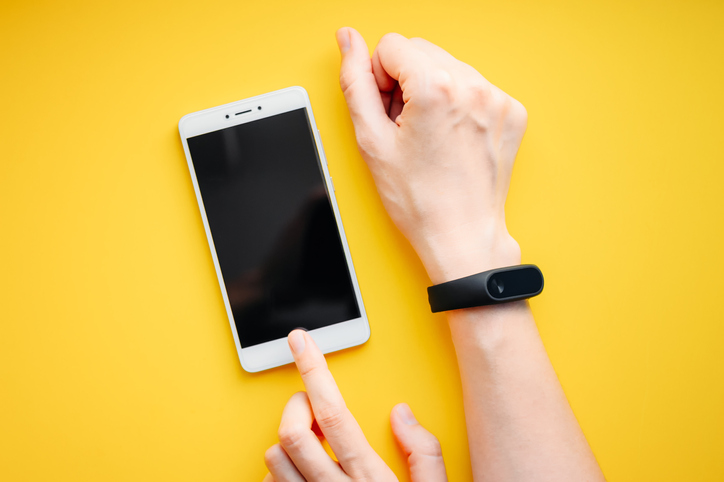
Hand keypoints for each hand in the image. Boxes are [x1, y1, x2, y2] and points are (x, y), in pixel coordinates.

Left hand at [262, 330, 447, 480]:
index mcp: (369, 478)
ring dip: (286, 442)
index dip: (314, 368)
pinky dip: (279, 472)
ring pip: (273, 459)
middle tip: (310, 407)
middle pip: (292, 432)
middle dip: (296, 406)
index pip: (333, 412)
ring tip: (311, 446)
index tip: (300, 341)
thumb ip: (424, 451)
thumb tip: (401, 413)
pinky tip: (303, 475)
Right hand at [335, 27, 526, 282]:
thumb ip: (355, 81)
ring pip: (447, 66)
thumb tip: (348, 40)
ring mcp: (497, 99)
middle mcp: (473, 86)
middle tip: (406, 126)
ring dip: (431, 90)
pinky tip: (450, 137)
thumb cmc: (419, 200)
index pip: (392, 45)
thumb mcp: (372, 141)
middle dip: (405, 82)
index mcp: (436, 88)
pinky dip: (457, 103)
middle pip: (421, 51)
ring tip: (429, 135)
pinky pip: (473, 85)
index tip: (388, 113)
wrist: (461, 235)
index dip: (379, 79)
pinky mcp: (510, 112)